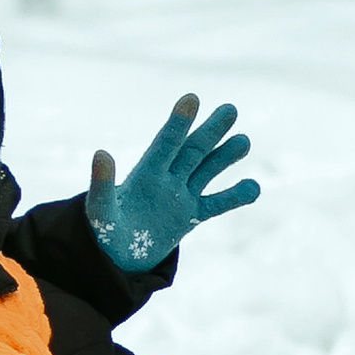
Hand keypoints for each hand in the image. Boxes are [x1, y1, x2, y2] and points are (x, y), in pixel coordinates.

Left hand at [85, 96, 261, 279]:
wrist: (114, 255)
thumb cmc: (103, 230)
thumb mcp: (100, 210)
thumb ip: (102, 185)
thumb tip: (101, 153)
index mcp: (144, 173)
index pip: (165, 143)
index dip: (179, 123)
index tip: (192, 98)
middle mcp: (165, 179)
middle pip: (192, 150)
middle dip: (211, 131)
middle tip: (230, 109)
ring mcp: (180, 196)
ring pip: (207, 171)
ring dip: (225, 156)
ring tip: (244, 141)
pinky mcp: (190, 217)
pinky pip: (216, 204)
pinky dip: (234, 197)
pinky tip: (254, 187)